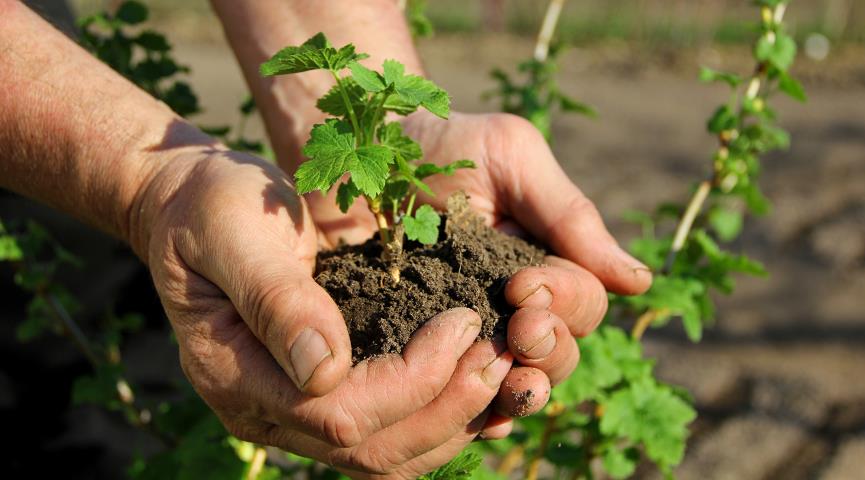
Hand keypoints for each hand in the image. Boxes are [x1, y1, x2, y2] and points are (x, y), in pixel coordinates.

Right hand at [134, 147, 513, 476]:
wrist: (195, 207)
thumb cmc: (212, 207)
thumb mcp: (235, 232)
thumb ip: (276, 299)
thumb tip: (325, 368)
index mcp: (234, 373)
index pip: (338, 412)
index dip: (411, 380)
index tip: (461, 324)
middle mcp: (264, 410)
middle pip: (371, 449)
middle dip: (447, 408)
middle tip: (502, 356)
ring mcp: (292, 412)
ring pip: (386, 457)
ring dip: (452, 423)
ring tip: (504, 372)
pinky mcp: (321, 397)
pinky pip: (387, 434)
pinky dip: (438, 417)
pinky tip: (475, 382)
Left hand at [303, 111, 652, 424]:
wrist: (356, 152)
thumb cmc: (440, 145)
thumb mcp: (510, 156)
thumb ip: (570, 215)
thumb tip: (639, 282)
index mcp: (543, 264)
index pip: (582, 304)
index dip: (565, 302)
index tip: (522, 283)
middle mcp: (512, 307)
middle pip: (557, 354)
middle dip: (548, 348)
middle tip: (518, 327)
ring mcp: (468, 335)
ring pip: (517, 385)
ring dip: (522, 388)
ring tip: (506, 378)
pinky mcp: (420, 354)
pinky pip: (461, 401)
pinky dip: (477, 414)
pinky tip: (477, 416)